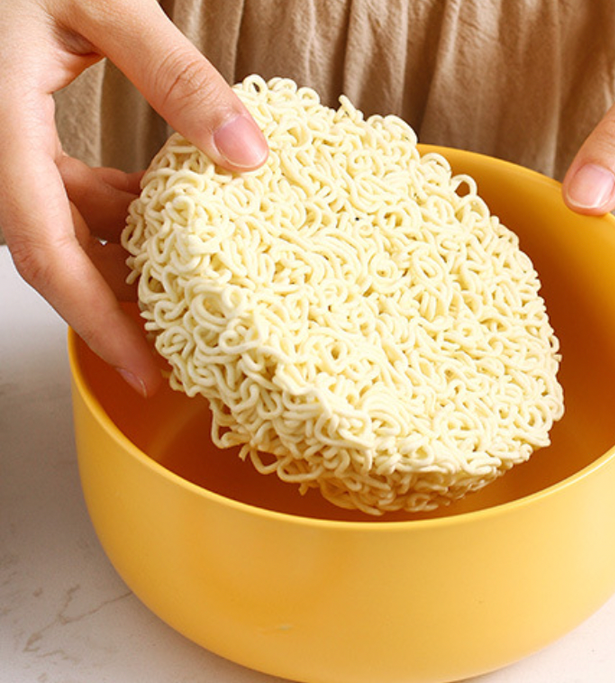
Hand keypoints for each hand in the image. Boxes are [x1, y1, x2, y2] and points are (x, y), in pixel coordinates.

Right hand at [0, 0, 267, 395]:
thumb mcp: (98, 1)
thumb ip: (175, 77)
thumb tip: (247, 155)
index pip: (46, 254)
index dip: (97, 322)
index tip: (145, 371)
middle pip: (57, 256)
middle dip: (119, 304)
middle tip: (182, 342)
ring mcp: (2, 149)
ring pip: (64, 229)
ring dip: (124, 254)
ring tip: (189, 276)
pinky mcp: (15, 138)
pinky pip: (66, 195)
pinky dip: (114, 211)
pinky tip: (160, 206)